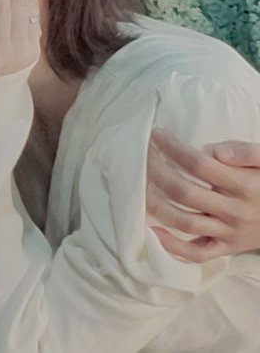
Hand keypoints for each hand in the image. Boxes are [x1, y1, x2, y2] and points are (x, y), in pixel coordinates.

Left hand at [147, 130, 259, 261]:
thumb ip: (249, 152)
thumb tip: (218, 151)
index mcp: (245, 187)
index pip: (200, 165)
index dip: (175, 148)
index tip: (157, 135)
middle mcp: (235, 212)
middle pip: (185, 192)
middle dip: (157, 172)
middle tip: (141, 157)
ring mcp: (229, 233)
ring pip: (185, 222)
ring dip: (156, 205)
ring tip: (139, 187)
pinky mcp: (227, 248)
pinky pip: (197, 253)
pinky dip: (173, 246)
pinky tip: (154, 230)